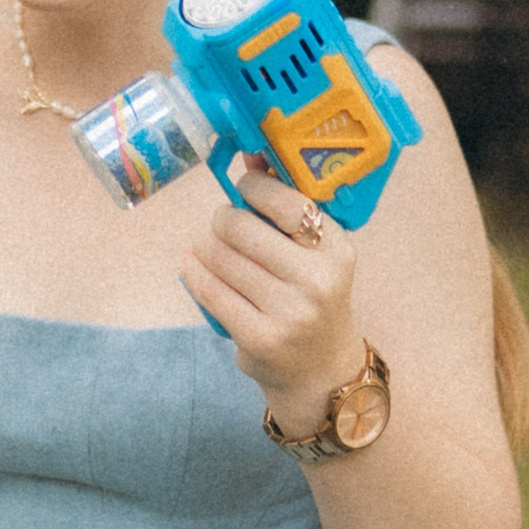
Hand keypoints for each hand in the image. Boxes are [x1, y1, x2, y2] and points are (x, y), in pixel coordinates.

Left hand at [179, 158, 368, 440]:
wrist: (322, 372)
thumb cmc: (312, 299)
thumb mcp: (316, 255)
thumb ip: (287, 209)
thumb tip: (253, 156)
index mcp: (336, 251)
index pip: (287, 202)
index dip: (254, 188)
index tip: (243, 187)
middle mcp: (317, 282)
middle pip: (241, 227)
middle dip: (223, 219)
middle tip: (223, 223)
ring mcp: (288, 313)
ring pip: (220, 257)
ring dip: (205, 246)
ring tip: (209, 247)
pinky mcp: (259, 338)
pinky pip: (210, 291)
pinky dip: (193, 272)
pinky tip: (192, 265)